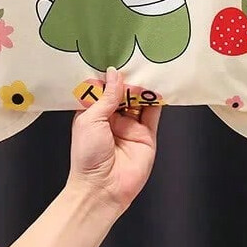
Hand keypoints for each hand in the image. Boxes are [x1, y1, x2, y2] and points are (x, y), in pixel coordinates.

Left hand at [68, 66, 161, 215]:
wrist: (102, 189)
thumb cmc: (87, 156)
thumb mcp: (90, 120)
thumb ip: (106, 97)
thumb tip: (115, 73)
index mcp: (94, 114)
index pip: (104, 90)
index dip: (110, 76)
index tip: (116, 57)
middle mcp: (113, 119)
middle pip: (124, 93)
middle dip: (129, 79)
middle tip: (136, 60)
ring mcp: (131, 127)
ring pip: (140, 101)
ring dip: (143, 88)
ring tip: (149, 69)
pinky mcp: (147, 136)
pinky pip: (154, 115)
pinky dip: (158, 101)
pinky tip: (160, 88)